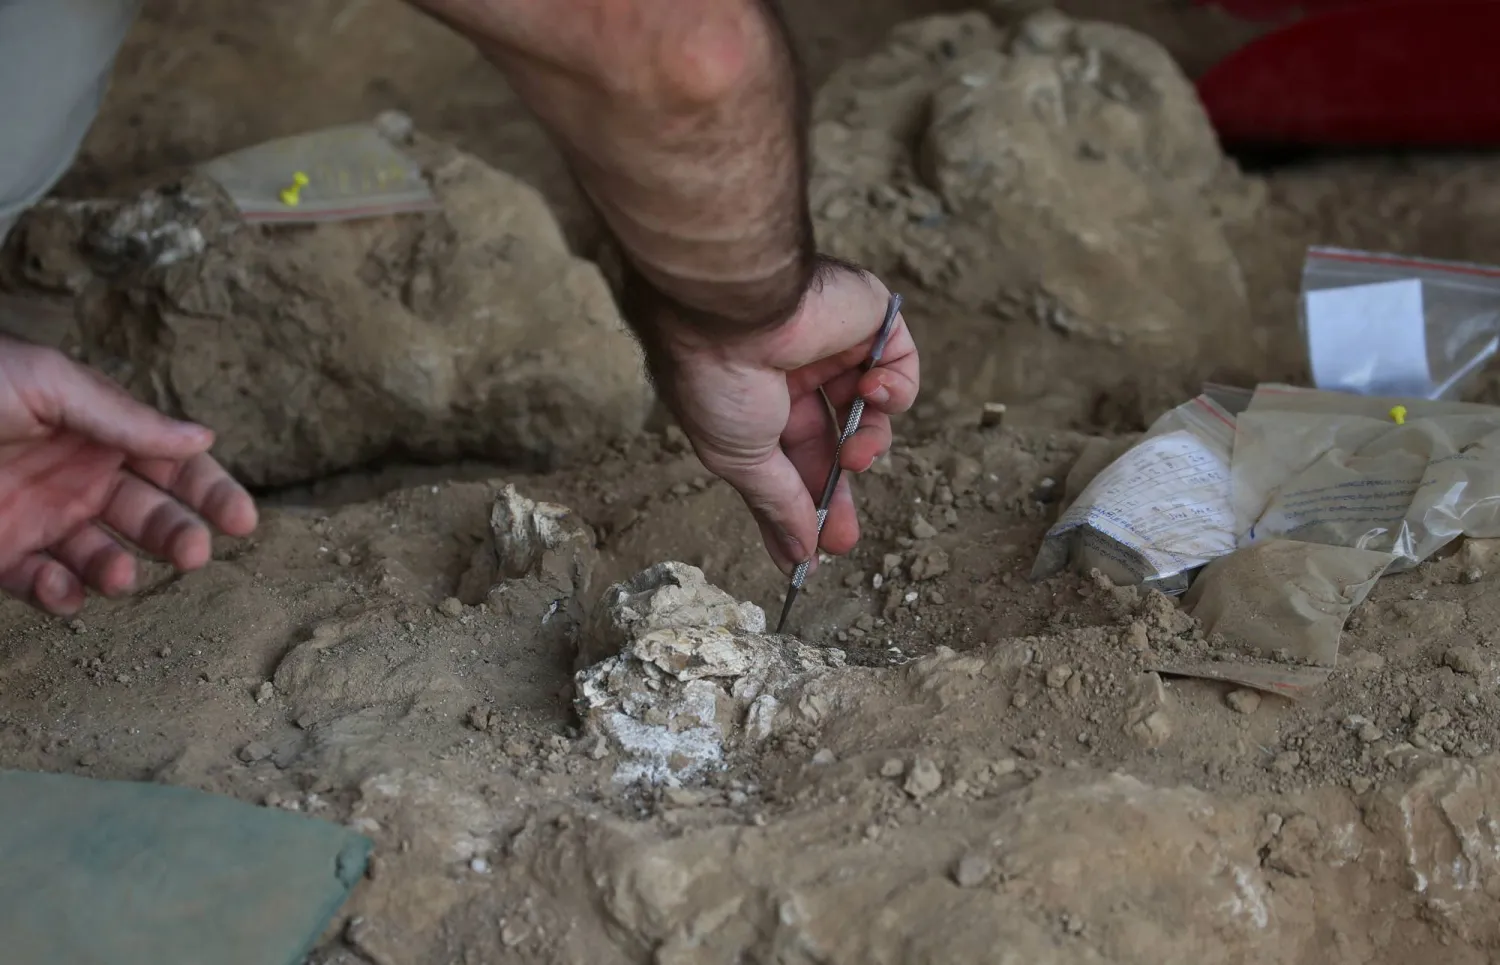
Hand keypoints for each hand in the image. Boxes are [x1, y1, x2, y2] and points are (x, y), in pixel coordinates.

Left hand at [0, 337, 257, 614]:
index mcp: (98, 430)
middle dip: (177, 535)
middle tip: (193, 554)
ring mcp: (38, 517)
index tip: (242, 521)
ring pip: (99, 555)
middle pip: (148, 514)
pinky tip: (64, 590)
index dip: (211, 490)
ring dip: (117, 569)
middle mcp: (77, 476)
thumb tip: (202, 438)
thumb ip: (124, 417)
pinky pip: (39, 583)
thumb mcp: (48, 383)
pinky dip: (58, 592)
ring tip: (115, 575)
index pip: (172, 464)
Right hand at [652, 265, 918, 573]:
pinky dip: (895, 387)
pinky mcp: (869, 317)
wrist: (737, 311)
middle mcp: (790, 371)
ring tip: (854, 455)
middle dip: (839, 487)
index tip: (811, 556)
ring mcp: (831, 344)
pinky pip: (899, 363)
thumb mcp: (744, 459)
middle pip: (831, 441)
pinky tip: (872, 388)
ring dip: (868, 441)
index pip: (786, 460)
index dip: (801, 506)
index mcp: (751, 399)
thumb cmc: (720, 383)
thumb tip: (799, 559)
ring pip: (869, 410)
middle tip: (845, 538)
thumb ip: (779, 505)